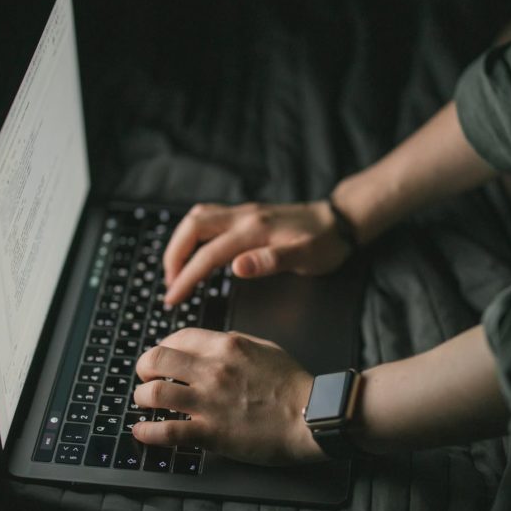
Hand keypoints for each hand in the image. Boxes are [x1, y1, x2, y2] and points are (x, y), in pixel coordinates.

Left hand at [131, 328, 324, 465]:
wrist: (312, 416)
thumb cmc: (294, 384)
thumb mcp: (265, 348)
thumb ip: (236, 343)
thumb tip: (213, 344)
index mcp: (227, 345)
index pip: (178, 338)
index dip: (162, 347)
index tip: (162, 358)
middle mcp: (213, 369)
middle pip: (156, 360)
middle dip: (144, 369)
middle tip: (145, 378)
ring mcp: (209, 401)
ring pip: (154, 393)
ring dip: (142, 398)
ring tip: (144, 403)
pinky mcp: (211, 433)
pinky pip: (166, 431)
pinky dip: (147, 432)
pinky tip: (142, 431)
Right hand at [163, 201, 350, 304]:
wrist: (340, 221)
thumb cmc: (326, 243)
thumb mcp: (306, 257)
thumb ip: (271, 261)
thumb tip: (236, 267)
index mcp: (254, 230)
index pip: (208, 254)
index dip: (187, 277)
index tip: (173, 298)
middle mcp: (244, 216)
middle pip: (192, 227)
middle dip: (174, 256)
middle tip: (170, 285)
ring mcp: (244, 212)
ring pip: (198, 218)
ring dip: (181, 243)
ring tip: (177, 271)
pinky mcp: (247, 214)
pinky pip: (209, 218)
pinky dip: (194, 235)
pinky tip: (196, 252)